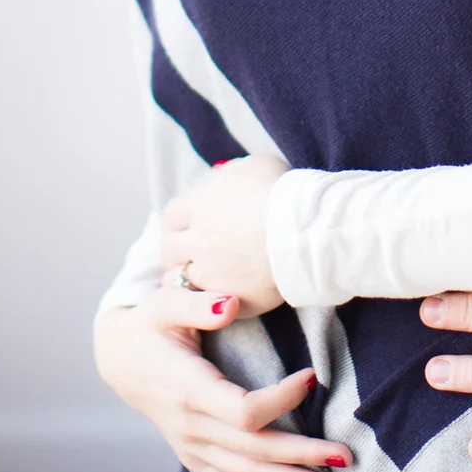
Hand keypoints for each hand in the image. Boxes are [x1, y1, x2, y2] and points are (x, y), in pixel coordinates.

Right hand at [94, 279, 350, 471]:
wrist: (119, 359)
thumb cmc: (151, 325)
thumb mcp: (166, 303)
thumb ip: (198, 303)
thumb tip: (230, 304)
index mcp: (188, 390)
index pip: (244, 411)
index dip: (282, 400)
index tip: (312, 377)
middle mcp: (190, 427)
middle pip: (254, 449)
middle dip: (302, 454)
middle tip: (345, 455)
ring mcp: (192, 447)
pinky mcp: (194, 457)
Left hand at [161, 153, 286, 313]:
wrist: (302, 231)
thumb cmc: (283, 192)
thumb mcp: (255, 166)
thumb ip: (233, 174)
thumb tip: (224, 178)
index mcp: (200, 205)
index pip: (172, 216)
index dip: (178, 222)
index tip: (185, 227)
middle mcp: (198, 240)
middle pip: (169, 251)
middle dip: (177, 253)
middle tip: (191, 256)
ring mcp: (211, 273)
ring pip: (183, 281)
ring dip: (191, 279)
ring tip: (207, 278)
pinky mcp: (229, 298)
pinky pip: (210, 305)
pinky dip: (214, 301)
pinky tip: (228, 296)